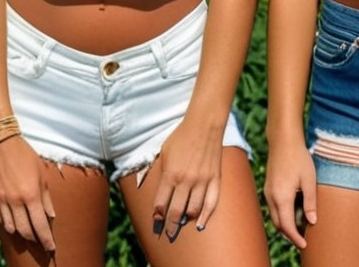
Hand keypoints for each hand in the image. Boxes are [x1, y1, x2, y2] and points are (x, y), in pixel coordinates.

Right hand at [0, 135, 55, 252]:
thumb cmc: (24, 155)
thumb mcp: (41, 173)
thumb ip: (46, 197)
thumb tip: (50, 215)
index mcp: (30, 194)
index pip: (40, 225)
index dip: (46, 239)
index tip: (51, 248)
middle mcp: (15, 201)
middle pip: (25, 231)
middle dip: (35, 239)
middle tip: (41, 242)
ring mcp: (1, 201)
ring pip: (11, 228)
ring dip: (21, 233)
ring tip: (28, 233)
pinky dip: (7, 225)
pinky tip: (13, 224)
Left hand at [150, 118, 223, 234]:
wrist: (204, 124)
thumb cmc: (180, 136)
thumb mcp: (163, 151)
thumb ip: (155, 169)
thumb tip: (142, 183)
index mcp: (170, 174)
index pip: (161, 203)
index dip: (157, 216)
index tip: (156, 224)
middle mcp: (186, 180)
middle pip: (176, 211)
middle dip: (170, 225)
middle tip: (167, 234)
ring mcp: (202, 180)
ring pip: (193, 210)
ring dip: (186, 220)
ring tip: (181, 224)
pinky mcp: (215, 179)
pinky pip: (211, 202)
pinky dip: (206, 216)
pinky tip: (201, 224)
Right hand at [264, 136, 316, 247]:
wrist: (283, 141)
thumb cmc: (299, 158)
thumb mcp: (309, 180)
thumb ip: (310, 202)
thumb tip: (312, 221)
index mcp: (282, 197)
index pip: (287, 226)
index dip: (295, 238)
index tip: (305, 245)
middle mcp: (271, 197)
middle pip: (278, 224)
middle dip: (289, 235)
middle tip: (303, 240)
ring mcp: (268, 191)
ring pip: (274, 216)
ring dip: (285, 226)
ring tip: (299, 229)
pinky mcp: (268, 187)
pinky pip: (273, 208)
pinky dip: (281, 216)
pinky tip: (292, 213)